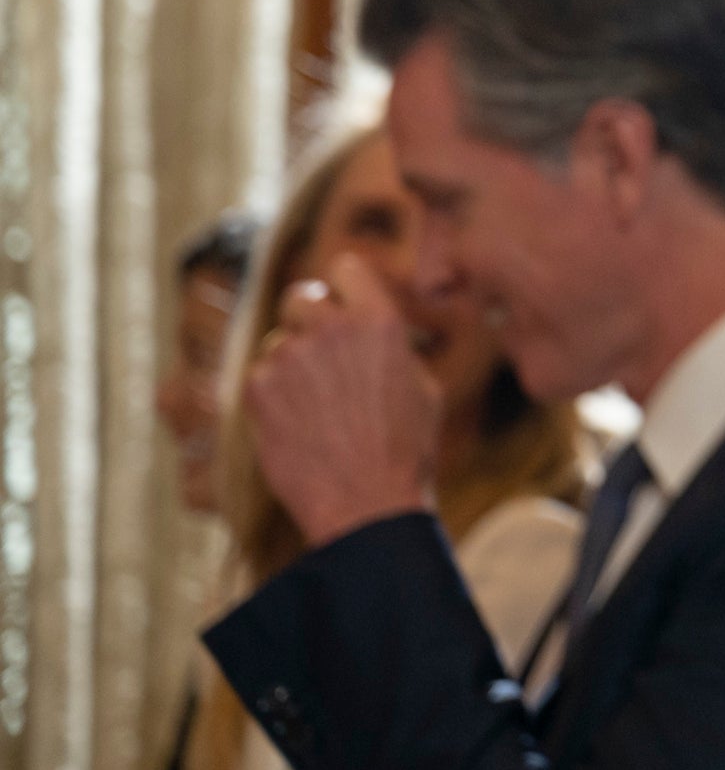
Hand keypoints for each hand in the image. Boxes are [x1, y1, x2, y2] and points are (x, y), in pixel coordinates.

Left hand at [243, 255, 439, 545]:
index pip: (344, 266)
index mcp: (380, 322)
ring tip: (317, 409)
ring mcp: (289, 357)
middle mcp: (331, 329)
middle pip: (301, 296)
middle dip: (308, 321)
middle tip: (321, 355)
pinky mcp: (257, 389)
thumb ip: (391, 346)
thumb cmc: (405, 450)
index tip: (342, 303)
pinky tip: (298, 427)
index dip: (343, 285)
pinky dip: (273, 397)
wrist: (365, 503)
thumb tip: (371, 329)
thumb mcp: (422, 387)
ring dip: (291, 365)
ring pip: (278, 342)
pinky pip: (260, 377)